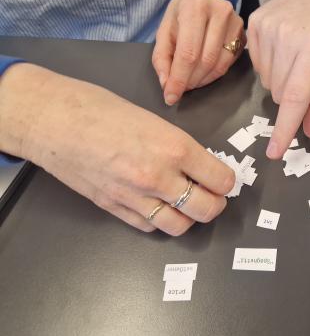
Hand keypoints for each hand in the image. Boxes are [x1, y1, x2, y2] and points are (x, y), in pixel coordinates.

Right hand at [0, 64, 234, 234]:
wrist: (54, 120)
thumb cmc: (102, 109)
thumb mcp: (154, 120)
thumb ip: (180, 147)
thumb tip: (201, 166)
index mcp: (175, 147)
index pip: (221, 179)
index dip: (227, 180)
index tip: (225, 178)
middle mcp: (159, 177)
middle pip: (207, 209)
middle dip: (216, 204)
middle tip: (213, 195)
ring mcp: (135, 197)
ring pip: (180, 226)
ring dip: (189, 217)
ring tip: (187, 204)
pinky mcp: (114, 208)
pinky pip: (150, 226)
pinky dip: (160, 219)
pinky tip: (158, 205)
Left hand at [152, 0, 245, 105]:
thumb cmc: (182, 13)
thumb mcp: (164, 30)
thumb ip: (162, 57)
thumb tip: (167, 84)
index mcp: (194, 7)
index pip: (188, 52)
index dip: (179, 78)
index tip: (171, 96)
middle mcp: (219, 12)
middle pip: (205, 60)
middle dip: (190, 81)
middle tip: (180, 88)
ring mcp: (236, 22)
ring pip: (219, 65)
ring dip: (203, 80)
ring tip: (191, 81)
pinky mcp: (244, 33)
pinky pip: (229, 63)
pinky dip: (214, 74)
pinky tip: (204, 73)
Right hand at [247, 0, 309, 158]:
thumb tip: (307, 131)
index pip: (294, 97)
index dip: (284, 129)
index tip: (274, 153)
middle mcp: (288, 37)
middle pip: (279, 94)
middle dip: (293, 94)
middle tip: (308, 73)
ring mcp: (267, 28)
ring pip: (266, 82)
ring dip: (281, 79)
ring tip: (297, 57)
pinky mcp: (254, 22)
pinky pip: (256, 64)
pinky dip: (270, 64)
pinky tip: (284, 47)